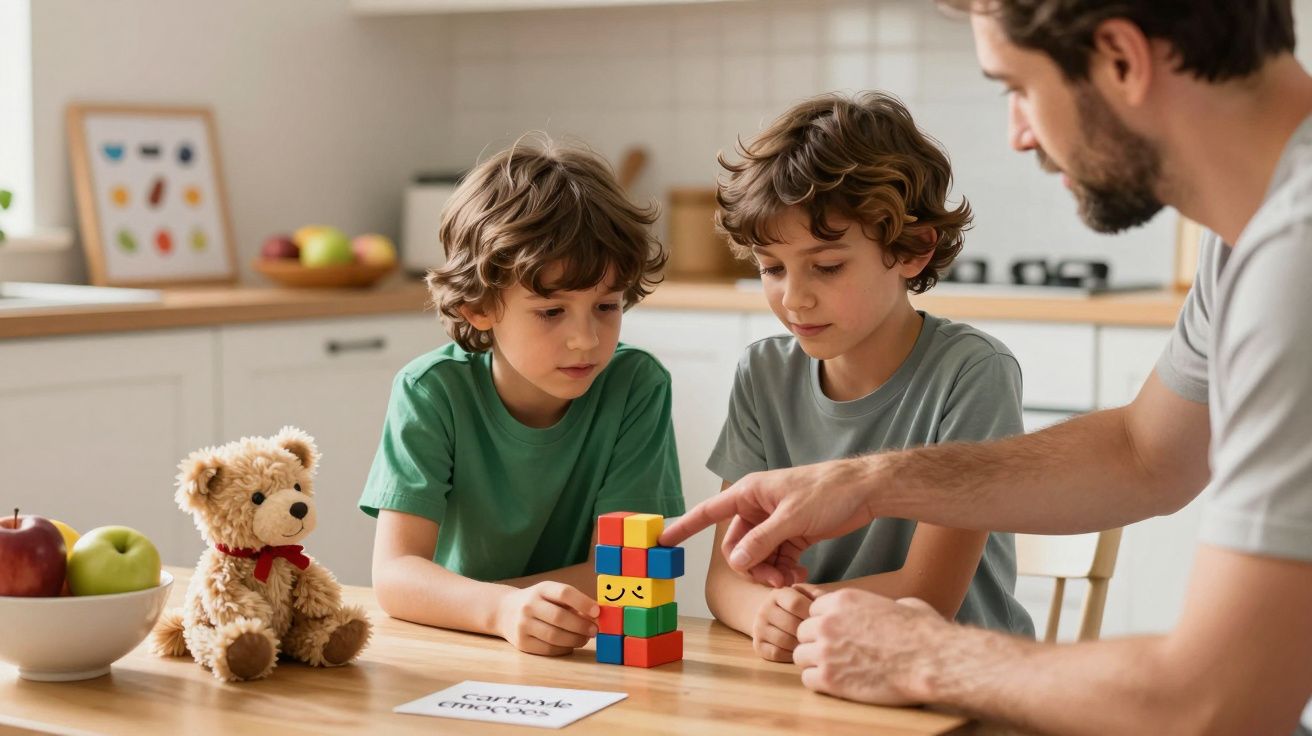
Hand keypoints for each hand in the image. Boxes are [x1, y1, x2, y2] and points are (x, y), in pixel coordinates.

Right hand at [495, 582, 598, 655]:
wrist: (505, 611)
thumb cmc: (539, 603)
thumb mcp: (551, 594)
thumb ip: (572, 603)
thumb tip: (596, 617)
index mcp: (541, 589)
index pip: (564, 593)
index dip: (583, 602)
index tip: (597, 611)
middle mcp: (529, 605)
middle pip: (560, 617)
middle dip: (581, 626)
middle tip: (594, 630)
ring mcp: (523, 625)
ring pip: (554, 636)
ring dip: (575, 639)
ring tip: (585, 638)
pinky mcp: (522, 643)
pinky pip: (548, 649)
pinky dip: (564, 649)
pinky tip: (570, 645)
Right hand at [660, 460, 879, 586]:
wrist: (864, 491)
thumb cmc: (828, 492)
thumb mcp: (792, 518)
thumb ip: (762, 541)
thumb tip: (736, 561)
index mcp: (750, 493)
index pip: (708, 512)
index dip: (684, 527)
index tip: (661, 540)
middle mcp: (758, 507)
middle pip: (736, 545)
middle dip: (750, 566)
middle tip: (773, 581)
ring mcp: (774, 522)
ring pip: (756, 556)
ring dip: (769, 572)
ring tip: (791, 581)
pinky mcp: (792, 534)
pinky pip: (776, 558)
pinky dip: (784, 570)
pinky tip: (800, 576)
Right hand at [752, 584, 821, 662]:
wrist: (768, 613)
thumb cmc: (795, 606)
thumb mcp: (803, 595)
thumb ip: (817, 596)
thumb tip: (829, 605)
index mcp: (777, 594)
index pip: (795, 603)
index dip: (811, 613)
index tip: (822, 620)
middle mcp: (764, 610)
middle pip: (791, 624)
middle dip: (808, 632)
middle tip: (820, 637)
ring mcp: (758, 628)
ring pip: (784, 640)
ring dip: (800, 645)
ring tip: (811, 644)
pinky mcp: (757, 645)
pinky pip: (776, 653)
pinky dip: (790, 655)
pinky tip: (799, 651)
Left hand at [793, 589, 946, 704]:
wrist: (931, 660)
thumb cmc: (923, 632)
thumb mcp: (902, 604)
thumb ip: (883, 604)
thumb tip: (894, 607)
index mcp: (842, 600)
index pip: (813, 611)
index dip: (824, 624)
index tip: (838, 635)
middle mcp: (827, 622)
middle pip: (803, 632)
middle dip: (816, 643)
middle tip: (835, 655)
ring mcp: (825, 650)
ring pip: (800, 656)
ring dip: (814, 663)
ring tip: (836, 670)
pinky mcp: (829, 678)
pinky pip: (807, 679)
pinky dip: (819, 682)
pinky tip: (838, 683)